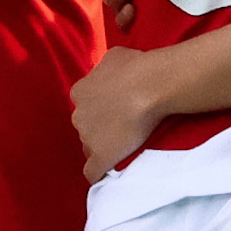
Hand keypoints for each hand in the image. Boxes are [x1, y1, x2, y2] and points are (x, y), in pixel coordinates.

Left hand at [72, 47, 172, 181]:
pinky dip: (99, 173)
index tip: (116, 111)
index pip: (85, 107)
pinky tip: (108, 174)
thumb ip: (105, 68)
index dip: (101, 110)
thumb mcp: (115, 56)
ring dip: (104, 147)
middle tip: (124, 127)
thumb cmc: (137, 67)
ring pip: (90, 148)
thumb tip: (111, 71)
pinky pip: (92, 172)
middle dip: (101, 129)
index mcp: (80, 92)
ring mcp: (88, 138)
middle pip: (86, 128)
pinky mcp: (100, 158)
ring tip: (125, 147)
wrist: (151, 86)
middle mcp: (79, 115)